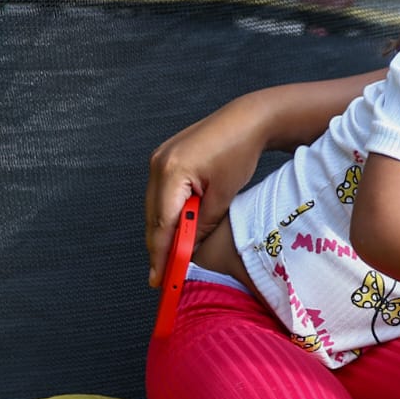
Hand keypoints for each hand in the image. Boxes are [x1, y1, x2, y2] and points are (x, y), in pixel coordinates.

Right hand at [144, 107, 261, 286]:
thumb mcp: (224, 194)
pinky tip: (176, 230)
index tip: (159, 278)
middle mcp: (158, 164)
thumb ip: (203, 224)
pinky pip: (160, 194)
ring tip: (170, 258)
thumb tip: (188, 249)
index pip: (162, 223)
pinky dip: (167, 213)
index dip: (160, 255)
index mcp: (172, 171)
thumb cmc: (240, 151)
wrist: (246, 119)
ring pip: (154, 207)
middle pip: (153, 217)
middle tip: (163, 276)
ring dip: (163, 231)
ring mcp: (159, 159)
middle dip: (158, 247)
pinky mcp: (164, 158)